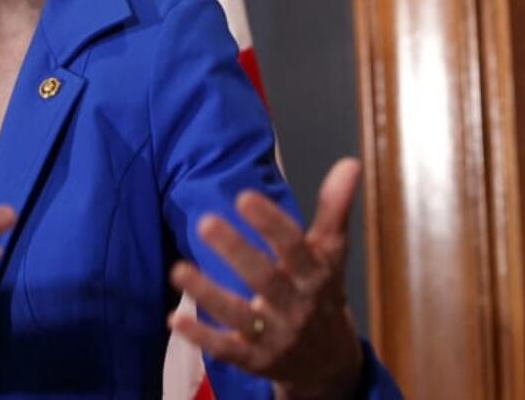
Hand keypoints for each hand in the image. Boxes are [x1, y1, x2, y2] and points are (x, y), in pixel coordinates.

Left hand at [168, 158, 364, 399]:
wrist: (328, 363)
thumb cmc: (321, 292)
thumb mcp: (331, 254)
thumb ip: (334, 209)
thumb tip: (350, 162)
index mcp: (315, 276)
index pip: (295, 248)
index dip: (271, 224)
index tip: (244, 197)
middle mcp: (295, 307)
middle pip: (264, 280)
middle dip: (236, 252)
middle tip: (204, 222)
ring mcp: (273, 336)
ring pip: (239, 316)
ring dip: (207, 294)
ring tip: (176, 270)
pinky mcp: (252, 359)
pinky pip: (225, 349)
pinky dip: (201, 336)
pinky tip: (174, 318)